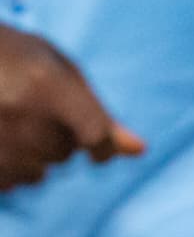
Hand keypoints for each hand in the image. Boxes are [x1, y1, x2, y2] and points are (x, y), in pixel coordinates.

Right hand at [0, 28, 142, 192]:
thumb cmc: (10, 54)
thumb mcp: (57, 67)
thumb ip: (97, 110)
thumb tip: (137, 150)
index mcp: (49, 87)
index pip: (95, 135)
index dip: (101, 145)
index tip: (95, 145)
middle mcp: (22, 117)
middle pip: (64, 153)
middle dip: (57, 137)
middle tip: (31, 109)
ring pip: (37, 173)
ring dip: (32, 155)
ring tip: (10, 122)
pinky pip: (9, 182)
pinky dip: (9, 168)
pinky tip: (0, 138)